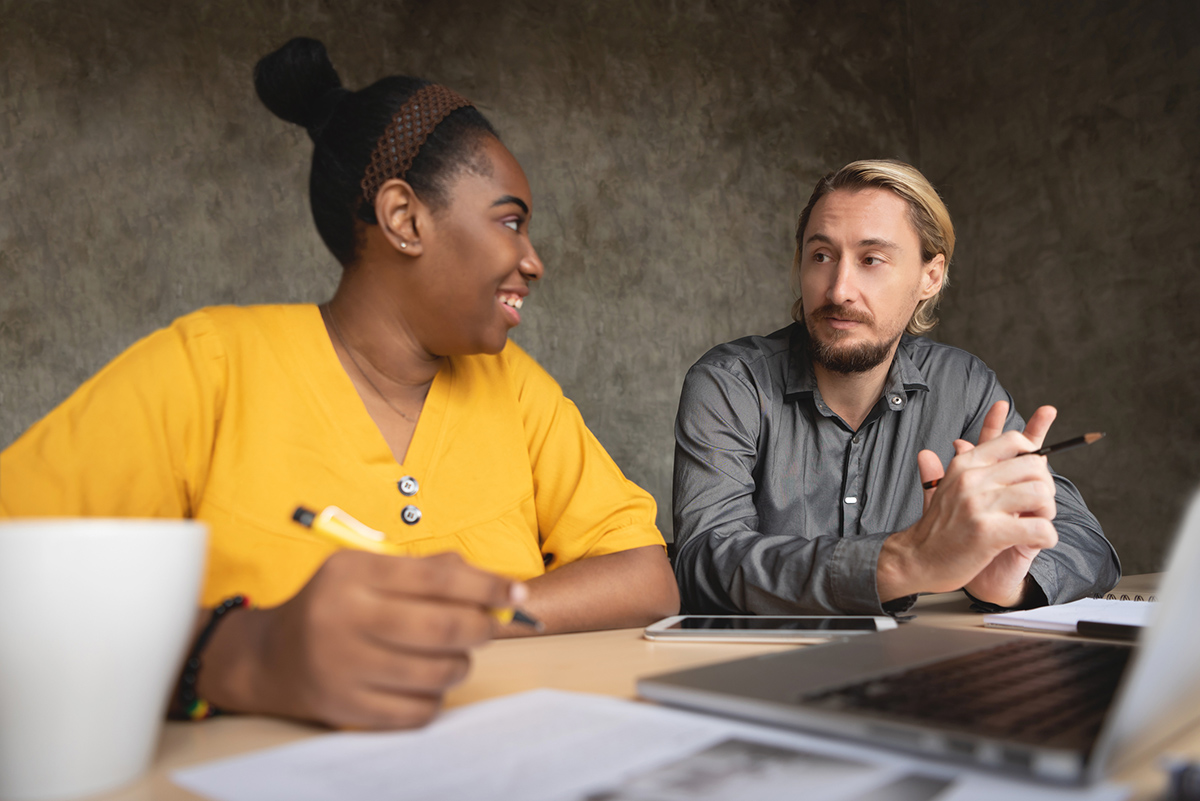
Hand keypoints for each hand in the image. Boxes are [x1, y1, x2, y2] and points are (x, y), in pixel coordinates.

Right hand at [199, 551, 521, 728]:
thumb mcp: (368, 570)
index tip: (516, 593)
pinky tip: (426, 683)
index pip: (437, 577)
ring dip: (461, 664)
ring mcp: (343, 667)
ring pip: (437, 673)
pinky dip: (435, 698)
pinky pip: (417, 710)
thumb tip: (494, 584)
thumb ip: (427, 570)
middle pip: (443, 628)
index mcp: (353, 574)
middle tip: (489, 627)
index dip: (487, 585)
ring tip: (454, 655)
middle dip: (482, 628)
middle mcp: (344, 618)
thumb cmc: (336, 605)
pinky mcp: (345, 708)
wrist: (270, 658)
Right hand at [878, 401, 1058, 604]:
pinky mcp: (989, 532)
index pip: (1013, 440)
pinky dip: (1046, 537)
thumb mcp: (942, 489)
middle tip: (1037, 507)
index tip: (1033, 474)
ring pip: (1041, 494)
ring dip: (1047, 513)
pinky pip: (1039, 528)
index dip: (1034, 454)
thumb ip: (949, 466)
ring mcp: (979, 505)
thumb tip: (948, 446)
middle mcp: (972, 479)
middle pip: (1035, 466)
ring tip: (1035, 525)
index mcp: (965, 466)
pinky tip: (1034, 542)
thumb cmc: (936, 529)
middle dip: (1045, 488)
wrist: (916, 560)